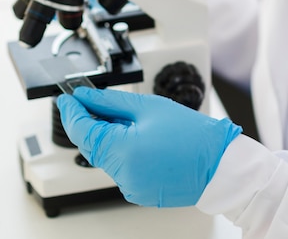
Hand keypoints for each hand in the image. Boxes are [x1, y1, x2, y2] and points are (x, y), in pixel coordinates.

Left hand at [57, 87, 241, 206]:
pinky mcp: (139, 193)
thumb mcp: (148, 107)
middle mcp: (123, 175)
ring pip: (108, 156)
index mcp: (123, 152)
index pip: (82, 132)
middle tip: (95, 101)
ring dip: (110, 136)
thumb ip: (110, 102)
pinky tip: (141, 137)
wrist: (219, 163)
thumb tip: (85, 96)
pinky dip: (124, 151)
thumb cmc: (192, 134)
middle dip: (92, 122)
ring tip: (133, 119)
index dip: (71, 112)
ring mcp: (130, 188)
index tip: (66, 98)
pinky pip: (122, 168)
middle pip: (93, 145)